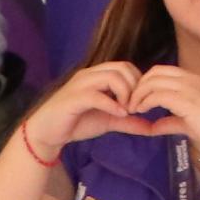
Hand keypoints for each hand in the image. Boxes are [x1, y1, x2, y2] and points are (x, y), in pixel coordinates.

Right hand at [31, 62, 161, 154]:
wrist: (47, 133)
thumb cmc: (77, 122)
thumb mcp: (110, 121)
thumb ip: (130, 122)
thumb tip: (153, 128)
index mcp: (98, 75)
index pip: (127, 67)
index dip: (139, 83)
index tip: (141, 102)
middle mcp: (90, 75)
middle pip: (122, 67)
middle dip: (135, 87)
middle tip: (135, 106)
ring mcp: (80, 85)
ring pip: (111, 77)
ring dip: (125, 94)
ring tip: (127, 111)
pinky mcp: (73, 98)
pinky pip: (96, 95)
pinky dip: (112, 104)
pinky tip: (119, 114)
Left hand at [123, 64, 199, 164]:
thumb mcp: (190, 124)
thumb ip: (170, 122)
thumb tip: (152, 126)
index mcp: (195, 80)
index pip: (162, 71)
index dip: (146, 82)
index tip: (139, 99)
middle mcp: (192, 79)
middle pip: (155, 73)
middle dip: (138, 86)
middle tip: (131, 103)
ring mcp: (190, 89)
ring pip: (153, 82)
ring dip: (139, 95)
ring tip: (133, 108)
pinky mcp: (187, 101)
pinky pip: (157, 95)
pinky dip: (145, 102)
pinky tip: (142, 111)